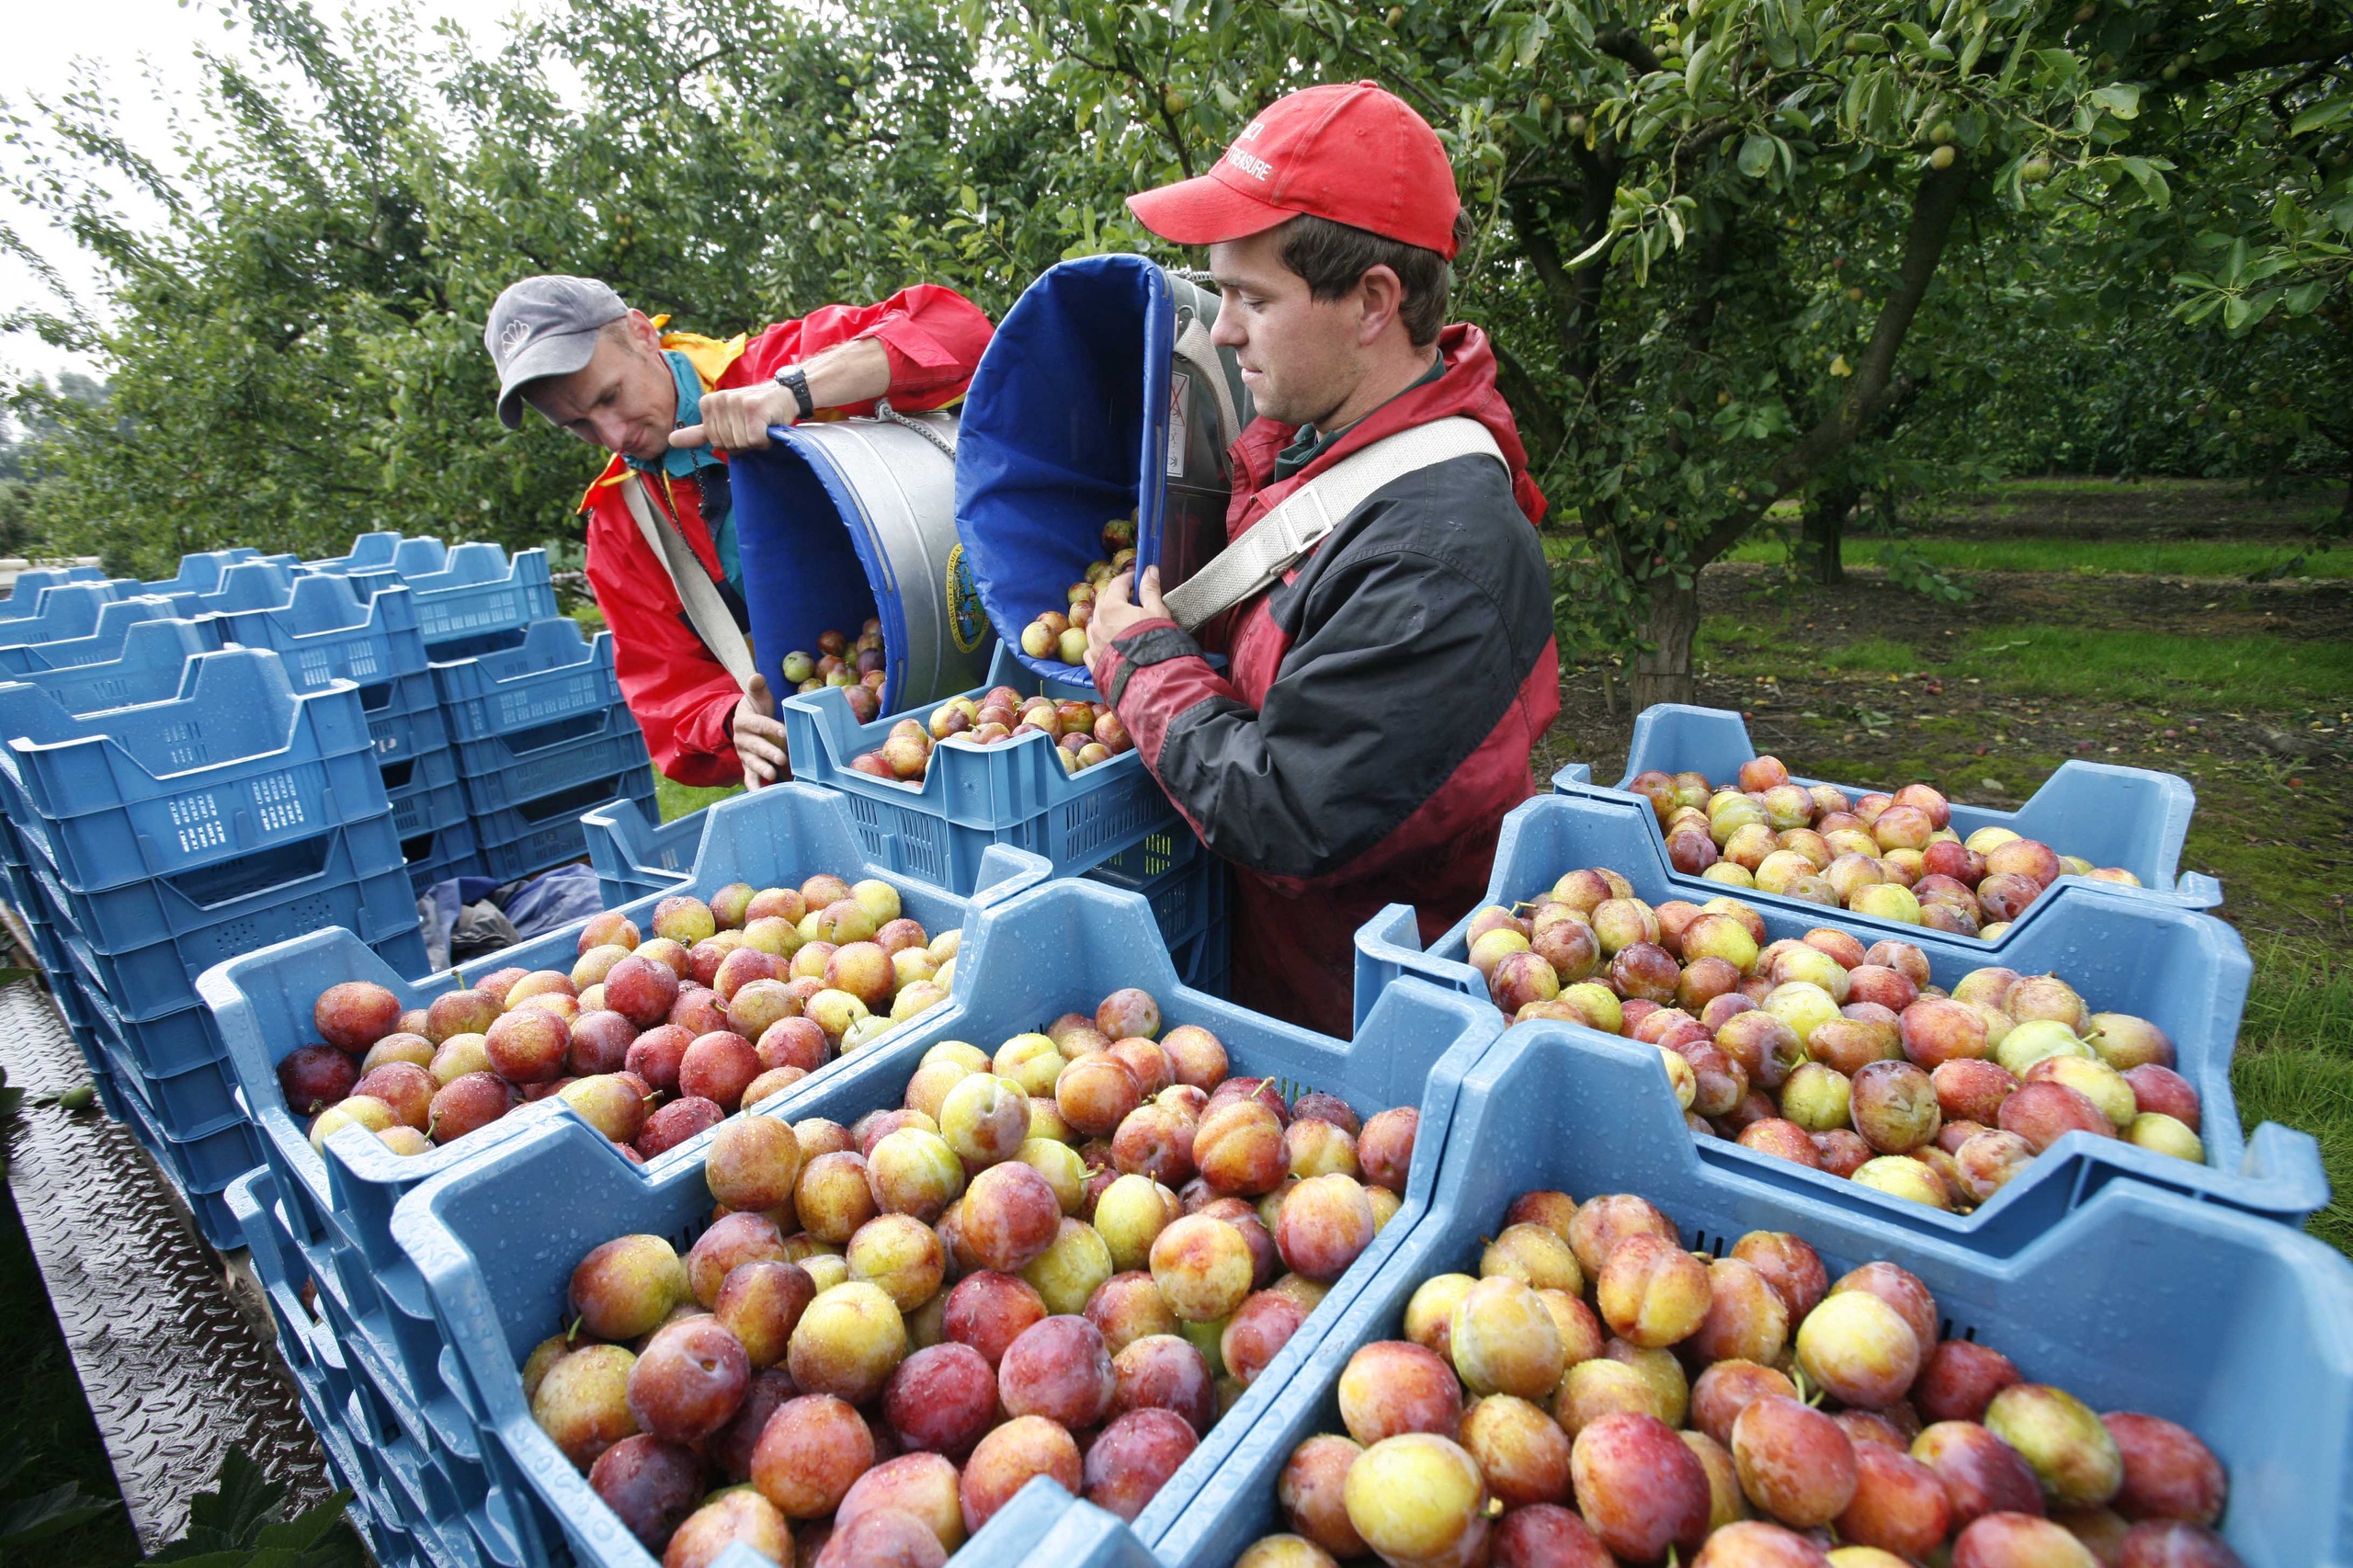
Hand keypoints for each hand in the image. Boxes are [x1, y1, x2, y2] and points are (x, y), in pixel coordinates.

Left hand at [674, 380, 798, 453]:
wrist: (784, 394)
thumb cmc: (755, 410)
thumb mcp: (724, 419)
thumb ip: (699, 432)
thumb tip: (671, 441)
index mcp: (707, 403)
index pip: (713, 442)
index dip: (731, 442)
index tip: (741, 427)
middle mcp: (719, 400)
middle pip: (726, 444)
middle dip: (743, 443)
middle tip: (753, 427)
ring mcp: (735, 403)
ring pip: (740, 444)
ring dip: (755, 442)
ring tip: (761, 425)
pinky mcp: (753, 409)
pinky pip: (754, 441)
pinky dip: (765, 441)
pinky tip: (768, 427)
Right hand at [732, 673, 789, 787]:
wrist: (745, 722)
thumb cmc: (756, 708)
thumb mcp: (756, 696)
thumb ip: (756, 687)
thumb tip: (756, 676)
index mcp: (744, 721)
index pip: (758, 724)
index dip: (770, 727)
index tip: (784, 730)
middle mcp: (742, 740)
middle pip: (756, 746)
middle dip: (768, 752)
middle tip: (782, 757)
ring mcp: (745, 754)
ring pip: (752, 763)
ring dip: (762, 769)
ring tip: (773, 776)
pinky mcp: (748, 766)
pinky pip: (749, 777)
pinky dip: (754, 786)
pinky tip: (759, 795)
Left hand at [1084, 565, 1166, 682]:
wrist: (1151, 679)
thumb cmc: (1156, 642)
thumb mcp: (1158, 612)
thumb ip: (1150, 590)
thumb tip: (1150, 571)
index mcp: (1111, 608)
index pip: (1117, 585)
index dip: (1128, 579)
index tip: (1137, 577)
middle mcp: (1097, 625)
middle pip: (1103, 603)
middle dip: (1116, 597)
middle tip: (1132, 599)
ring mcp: (1093, 645)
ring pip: (1094, 625)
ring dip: (1105, 619)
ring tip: (1120, 622)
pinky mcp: (1094, 663)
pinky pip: (1091, 647)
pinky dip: (1099, 642)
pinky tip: (1109, 643)